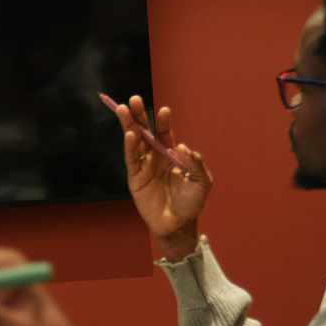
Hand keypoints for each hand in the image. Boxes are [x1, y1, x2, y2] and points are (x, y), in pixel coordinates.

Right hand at [111, 97, 210, 260]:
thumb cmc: (191, 203)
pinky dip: (130, 147)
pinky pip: (131, 159)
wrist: (179, 225)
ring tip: (123, 109)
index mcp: (171, 154)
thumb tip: (182, 148)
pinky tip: (129, 135)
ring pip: (134, 141)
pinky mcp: (135, 178)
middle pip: (145, 131)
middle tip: (134, 100)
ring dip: (129, 125)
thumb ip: (196, 164)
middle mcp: (156, 156)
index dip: (163, 121)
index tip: (164, 110)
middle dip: (139, 115)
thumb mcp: (202, 182)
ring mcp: (144, 166)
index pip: (165, 132)